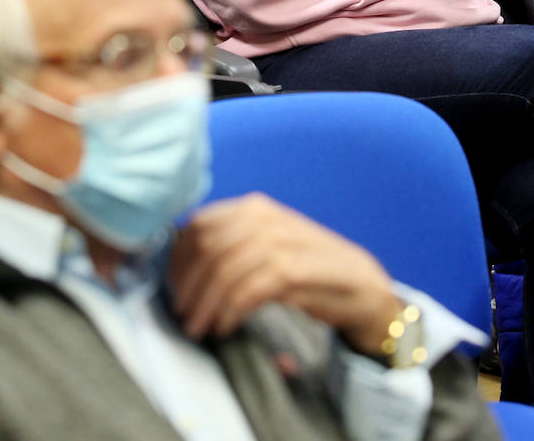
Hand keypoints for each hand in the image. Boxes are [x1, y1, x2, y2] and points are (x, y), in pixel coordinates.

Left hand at [170, 194, 401, 355]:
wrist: (360, 284)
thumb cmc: (308, 268)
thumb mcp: (268, 245)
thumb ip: (234, 243)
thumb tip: (184, 260)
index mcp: (254, 207)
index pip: (199, 224)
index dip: (179, 258)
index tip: (173, 287)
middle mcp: (264, 217)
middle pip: (207, 248)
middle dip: (187, 285)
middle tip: (182, 314)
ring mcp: (280, 241)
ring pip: (223, 270)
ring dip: (205, 304)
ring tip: (199, 327)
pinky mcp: (293, 271)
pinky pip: (247, 291)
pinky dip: (229, 311)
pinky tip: (225, 327)